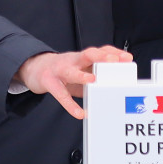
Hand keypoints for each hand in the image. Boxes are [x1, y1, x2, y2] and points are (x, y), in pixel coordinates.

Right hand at [15, 45, 132, 118]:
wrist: (35, 69)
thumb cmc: (64, 71)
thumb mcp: (81, 70)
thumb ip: (96, 76)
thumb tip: (116, 88)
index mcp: (83, 58)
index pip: (100, 51)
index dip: (113, 53)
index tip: (127, 58)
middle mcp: (72, 60)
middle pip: (88, 54)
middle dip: (101, 56)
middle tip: (114, 61)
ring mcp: (59, 70)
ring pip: (71, 71)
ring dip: (82, 75)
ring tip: (93, 80)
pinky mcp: (49, 82)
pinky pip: (60, 94)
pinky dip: (70, 105)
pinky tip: (79, 113)